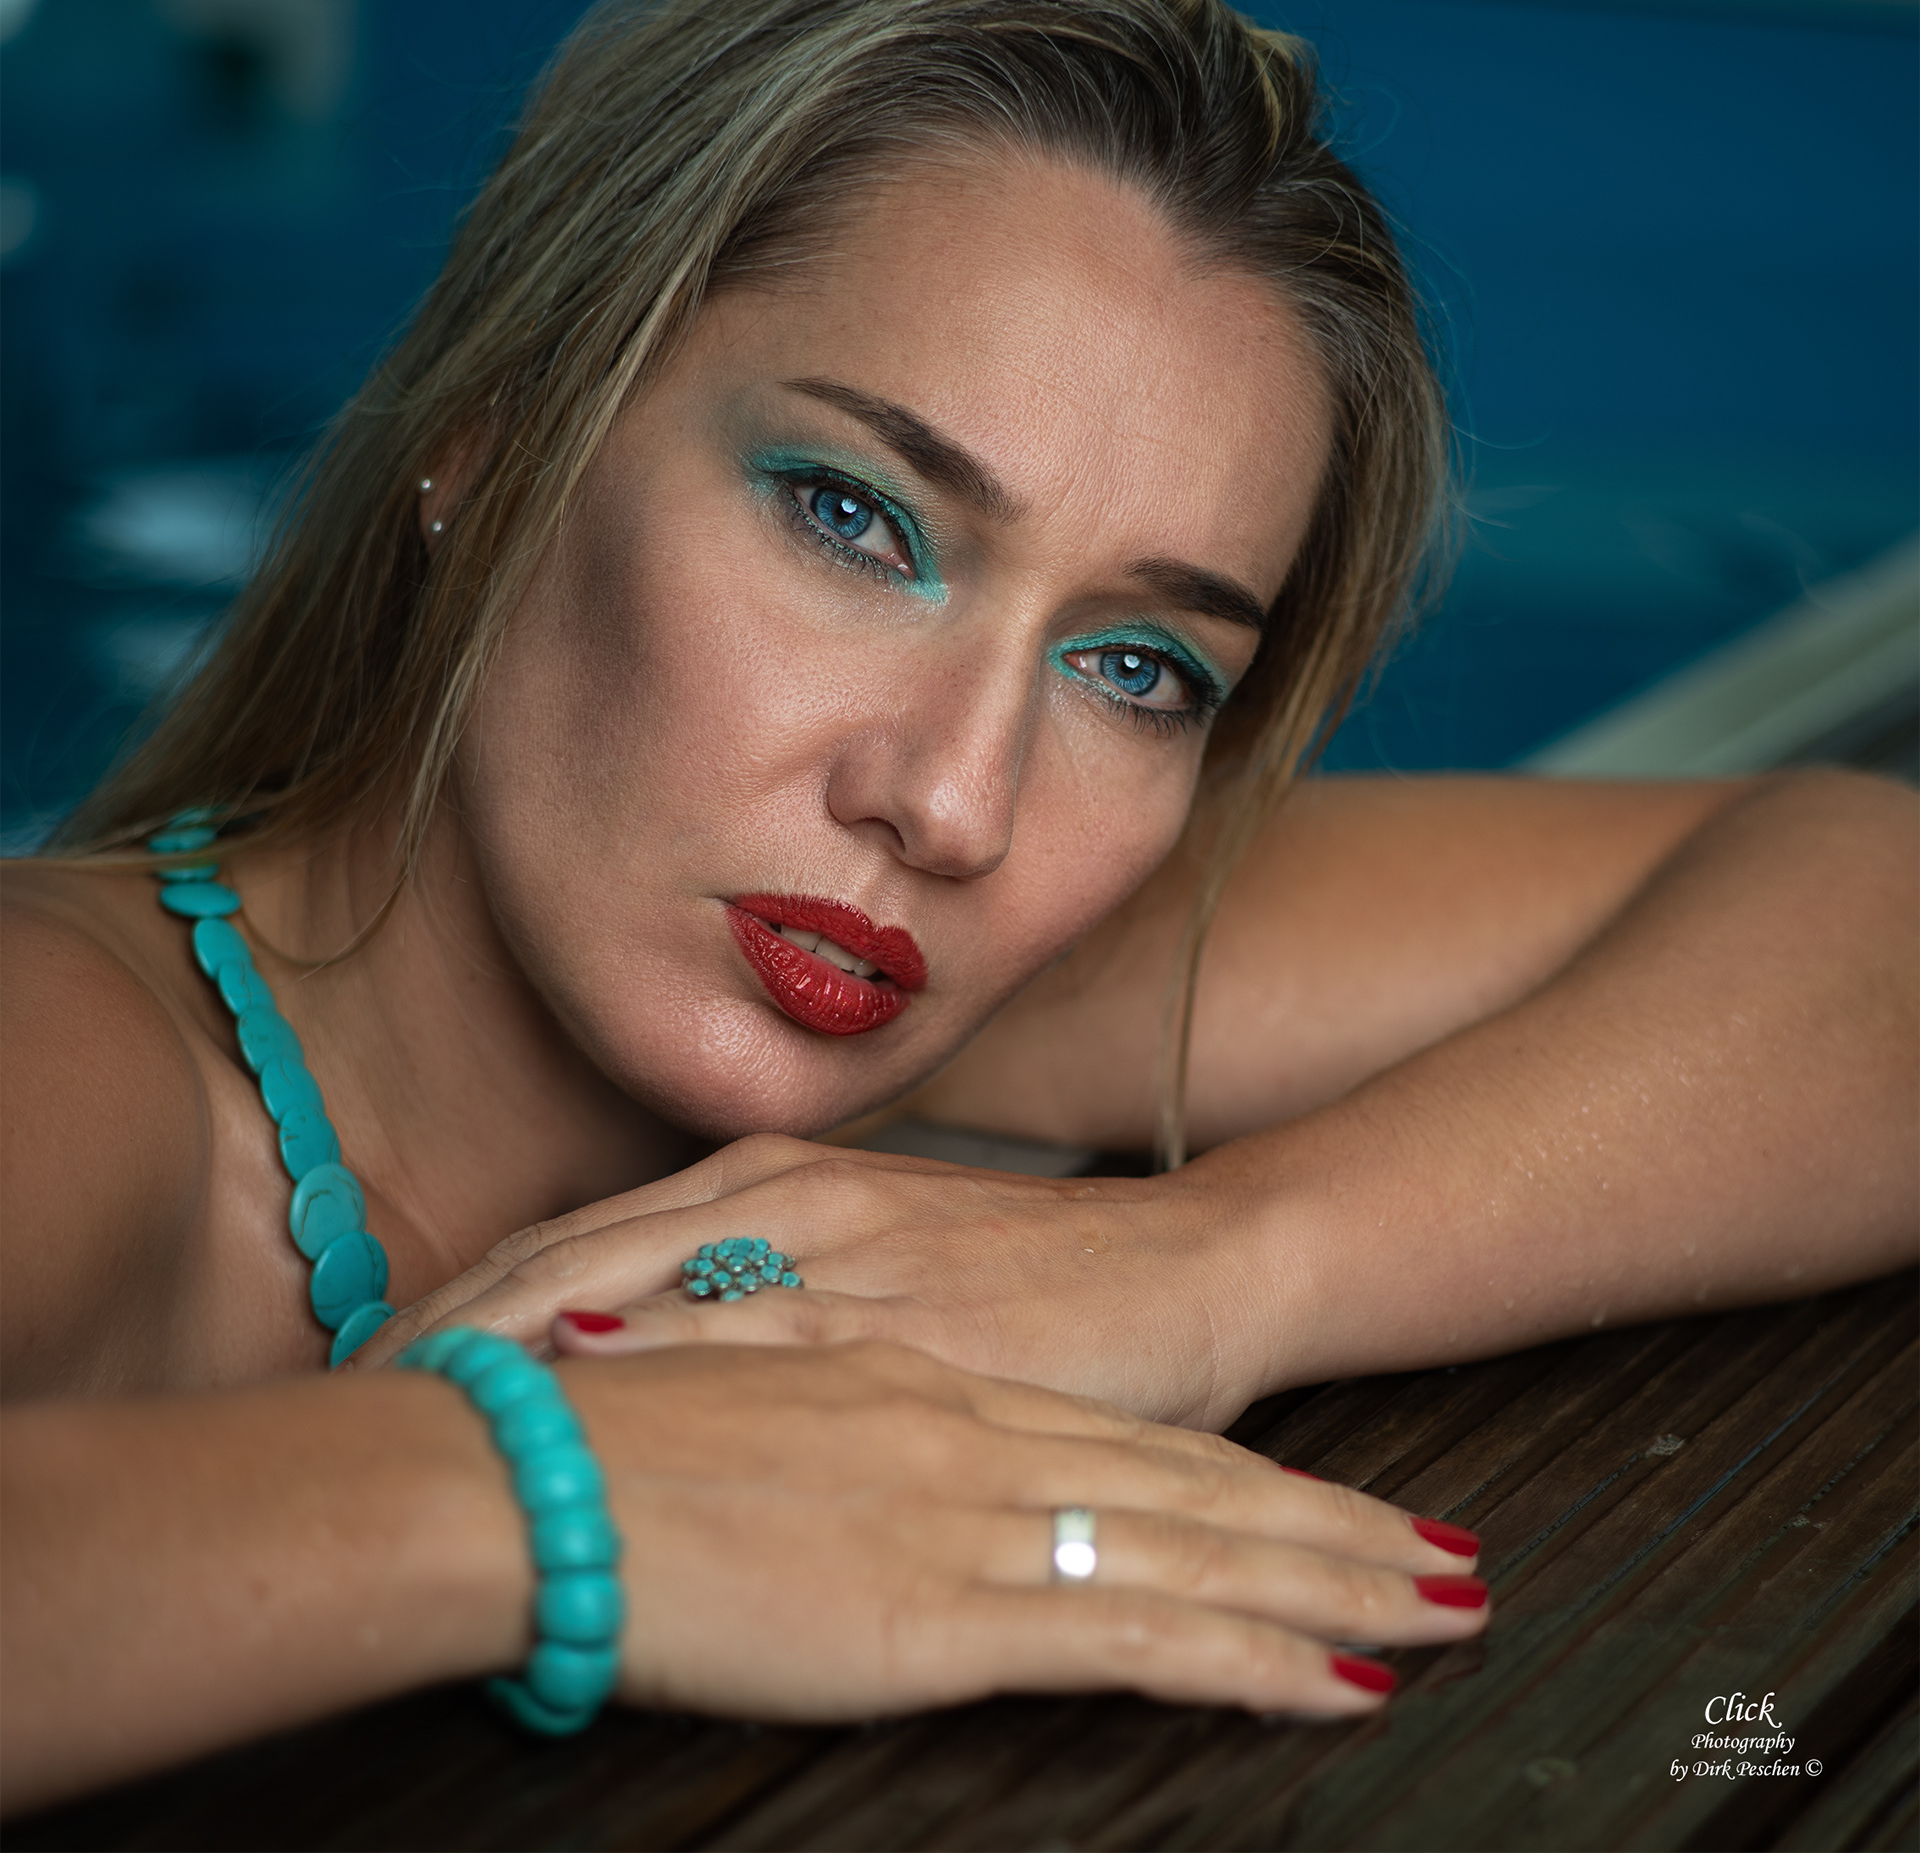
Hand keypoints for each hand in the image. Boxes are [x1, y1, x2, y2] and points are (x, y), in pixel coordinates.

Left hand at [357, 1134, 1286, 1427]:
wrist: (1195, 1271)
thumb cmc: (1036, 1279)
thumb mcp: (877, 1252)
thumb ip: (763, 1274)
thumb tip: (649, 1333)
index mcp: (772, 1175)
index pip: (580, 1234)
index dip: (473, 1293)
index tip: (385, 1358)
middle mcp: (787, 1199)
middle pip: (576, 1255)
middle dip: (461, 1323)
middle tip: (361, 1389)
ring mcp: (839, 1255)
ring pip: (636, 1294)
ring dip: (516, 1350)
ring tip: (418, 1412)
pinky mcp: (899, 1325)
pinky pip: (741, 1351)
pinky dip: (643, 1381)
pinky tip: (574, 1416)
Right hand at [560, 1338, 1486, 1720]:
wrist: (530, 1468)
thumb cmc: (605, 1442)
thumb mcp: (734, 1412)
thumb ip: (821, 1434)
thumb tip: (857, 1480)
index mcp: (929, 1394)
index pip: (1130, 1446)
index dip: (1251, 1484)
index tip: (1343, 1511)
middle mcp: (977, 1441)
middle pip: (1194, 1490)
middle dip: (1335, 1532)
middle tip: (1448, 1559)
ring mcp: (970, 1520)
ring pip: (1198, 1554)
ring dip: (1333, 1588)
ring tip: (1441, 1610)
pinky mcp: (943, 1611)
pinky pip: (1136, 1638)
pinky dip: (1255, 1658)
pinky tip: (1339, 1680)